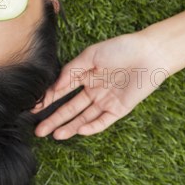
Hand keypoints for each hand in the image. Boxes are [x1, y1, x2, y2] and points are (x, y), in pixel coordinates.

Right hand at [32, 32, 170, 139]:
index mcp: (85, 75)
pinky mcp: (119, 109)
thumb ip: (71, 71)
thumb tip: (54, 87)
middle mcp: (93, 90)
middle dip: (54, 119)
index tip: (35, 108)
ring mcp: (105, 101)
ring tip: (54, 136)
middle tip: (39, 131)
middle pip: (70, 109)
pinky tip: (79, 130)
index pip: (62, 91)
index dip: (48, 100)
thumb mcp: (91, 55)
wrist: (149, 53)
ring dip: (69, 127)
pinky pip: (103, 121)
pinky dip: (91, 127)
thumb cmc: (120, 48)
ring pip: (83, 117)